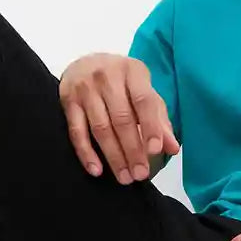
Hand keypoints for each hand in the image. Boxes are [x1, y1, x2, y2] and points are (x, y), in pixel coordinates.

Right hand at [59, 53, 179, 184]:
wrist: (85, 63)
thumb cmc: (121, 81)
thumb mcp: (143, 91)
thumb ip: (159, 118)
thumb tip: (172, 148)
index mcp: (132, 71)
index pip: (143, 101)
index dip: (150, 127)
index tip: (155, 151)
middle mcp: (107, 77)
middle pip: (121, 119)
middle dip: (132, 150)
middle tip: (140, 174)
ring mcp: (85, 89)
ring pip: (100, 128)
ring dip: (113, 156)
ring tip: (124, 177)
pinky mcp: (68, 101)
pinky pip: (77, 132)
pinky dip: (86, 153)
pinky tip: (97, 170)